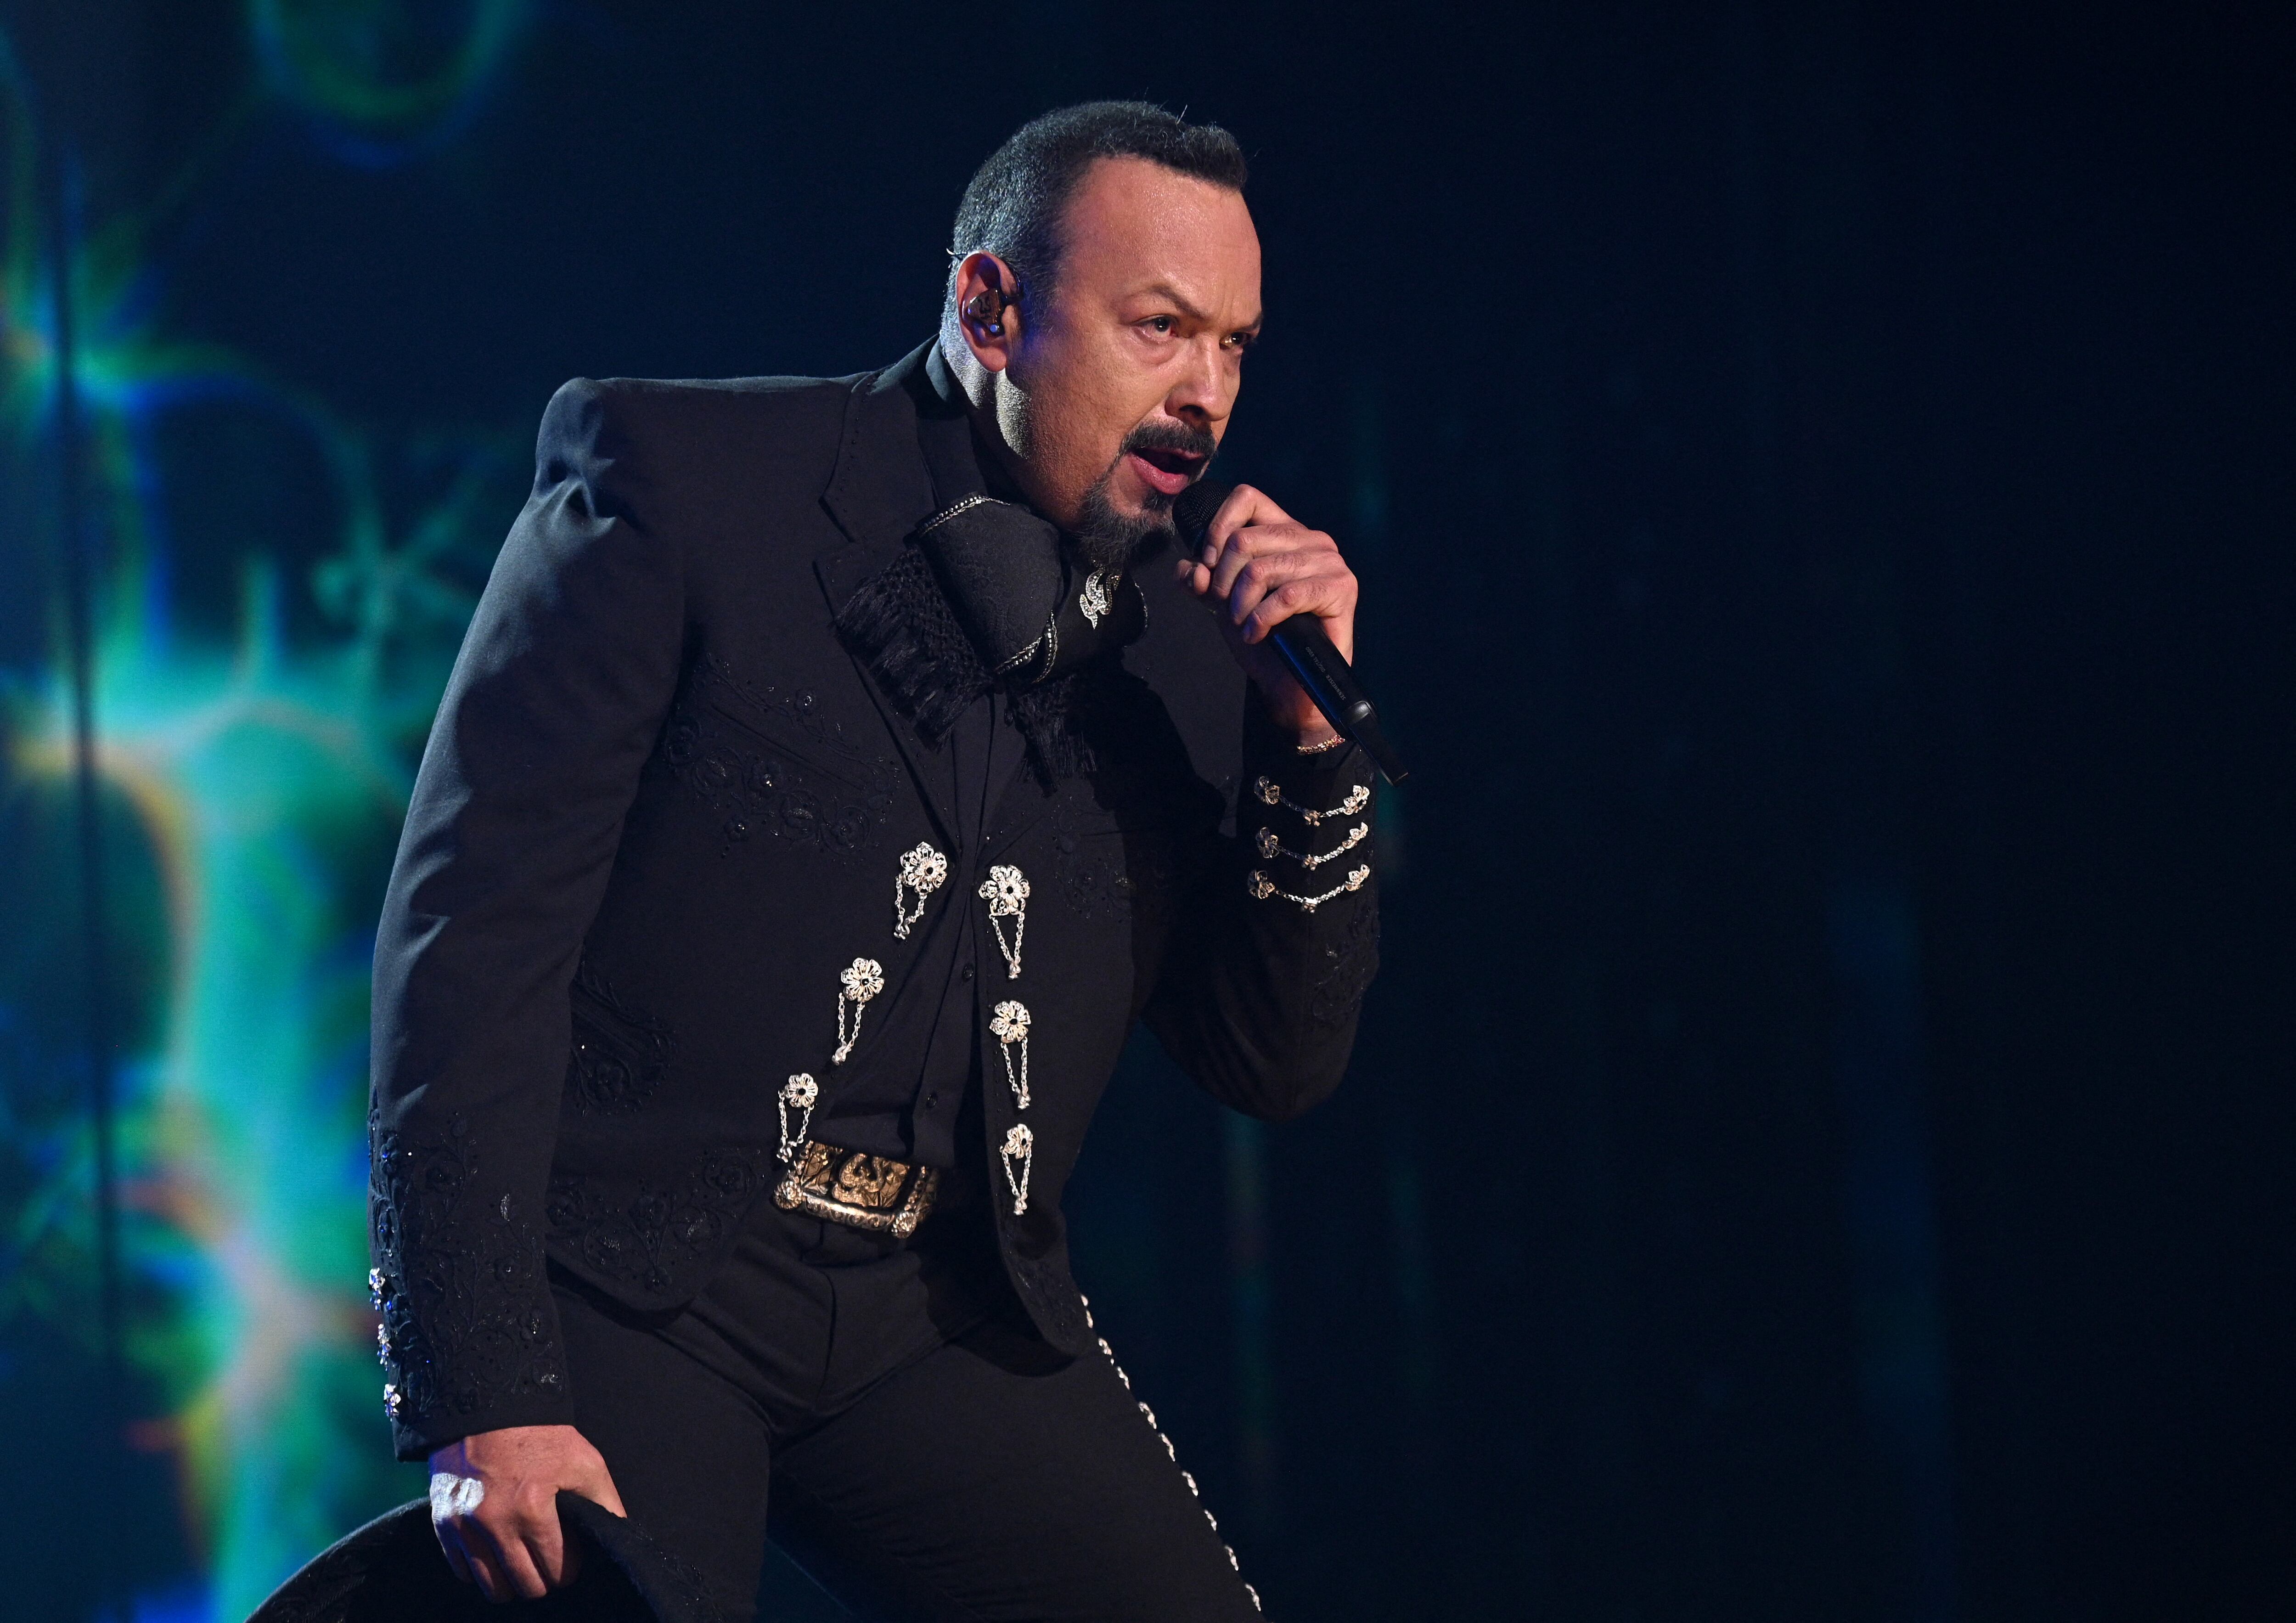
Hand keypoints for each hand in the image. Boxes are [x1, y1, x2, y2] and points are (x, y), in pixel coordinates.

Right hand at [429, 1424, 626, 1601]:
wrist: (487, 1409)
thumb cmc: (540, 1436)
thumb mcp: (584, 1460)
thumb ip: (605, 1502)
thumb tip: (618, 1534)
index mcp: (532, 1508)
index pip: (557, 1570)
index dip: (569, 1570)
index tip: (570, 1561)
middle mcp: (494, 1523)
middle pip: (526, 1585)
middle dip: (543, 1580)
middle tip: (548, 1564)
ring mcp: (465, 1526)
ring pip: (492, 1587)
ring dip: (512, 1582)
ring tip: (523, 1564)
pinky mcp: (444, 1524)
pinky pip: (463, 1572)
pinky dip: (480, 1570)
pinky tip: (496, 1554)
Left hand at [1174, 485, 1359, 741]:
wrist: (1289, 683)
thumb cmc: (1263, 636)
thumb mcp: (1222, 602)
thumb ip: (1203, 580)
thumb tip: (1190, 568)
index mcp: (1285, 531)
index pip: (1247, 497)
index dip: (1218, 528)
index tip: (1209, 564)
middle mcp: (1312, 539)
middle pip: (1245, 539)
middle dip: (1224, 580)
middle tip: (1229, 608)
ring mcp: (1330, 562)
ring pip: (1261, 568)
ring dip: (1241, 604)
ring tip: (1244, 624)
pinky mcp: (1341, 588)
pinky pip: (1285, 596)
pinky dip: (1261, 619)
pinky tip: (1257, 633)